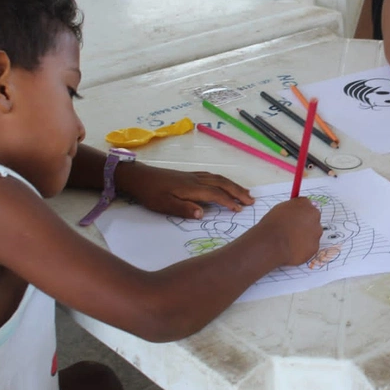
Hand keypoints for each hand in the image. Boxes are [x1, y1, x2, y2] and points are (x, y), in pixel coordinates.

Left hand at [116, 162, 253, 217]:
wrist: (138, 177)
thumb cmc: (150, 193)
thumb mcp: (163, 205)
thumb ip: (183, 209)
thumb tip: (202, 213)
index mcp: (191, 188)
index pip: (215, 194)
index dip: (229, 201)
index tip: (240, 209)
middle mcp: (195, 180)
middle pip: (222, 183)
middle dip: (238, 191)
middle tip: (252, 200)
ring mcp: (193, 176)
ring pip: (219, 178)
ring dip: (233, 185)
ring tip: (245, 193)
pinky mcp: (189, 175)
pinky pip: (212, 176)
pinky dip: (223, 180)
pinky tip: (225, 184)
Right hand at [255, 198, 322, 265]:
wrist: (272, 246)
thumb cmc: (271, 226)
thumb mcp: (278, 210)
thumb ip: (290, 209)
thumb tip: (293, 212)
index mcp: (304, 204)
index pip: (306, 205)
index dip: (300, 213)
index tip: (294, 218)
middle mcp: (314, 216)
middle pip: (312, 219)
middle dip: (304, 224)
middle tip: (292, 230)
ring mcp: (316, 232)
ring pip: (312, 234)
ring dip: (305, 237)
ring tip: (290, 241)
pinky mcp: (315, 246)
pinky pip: (310, 246)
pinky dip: (303, 248)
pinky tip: (292, 249)